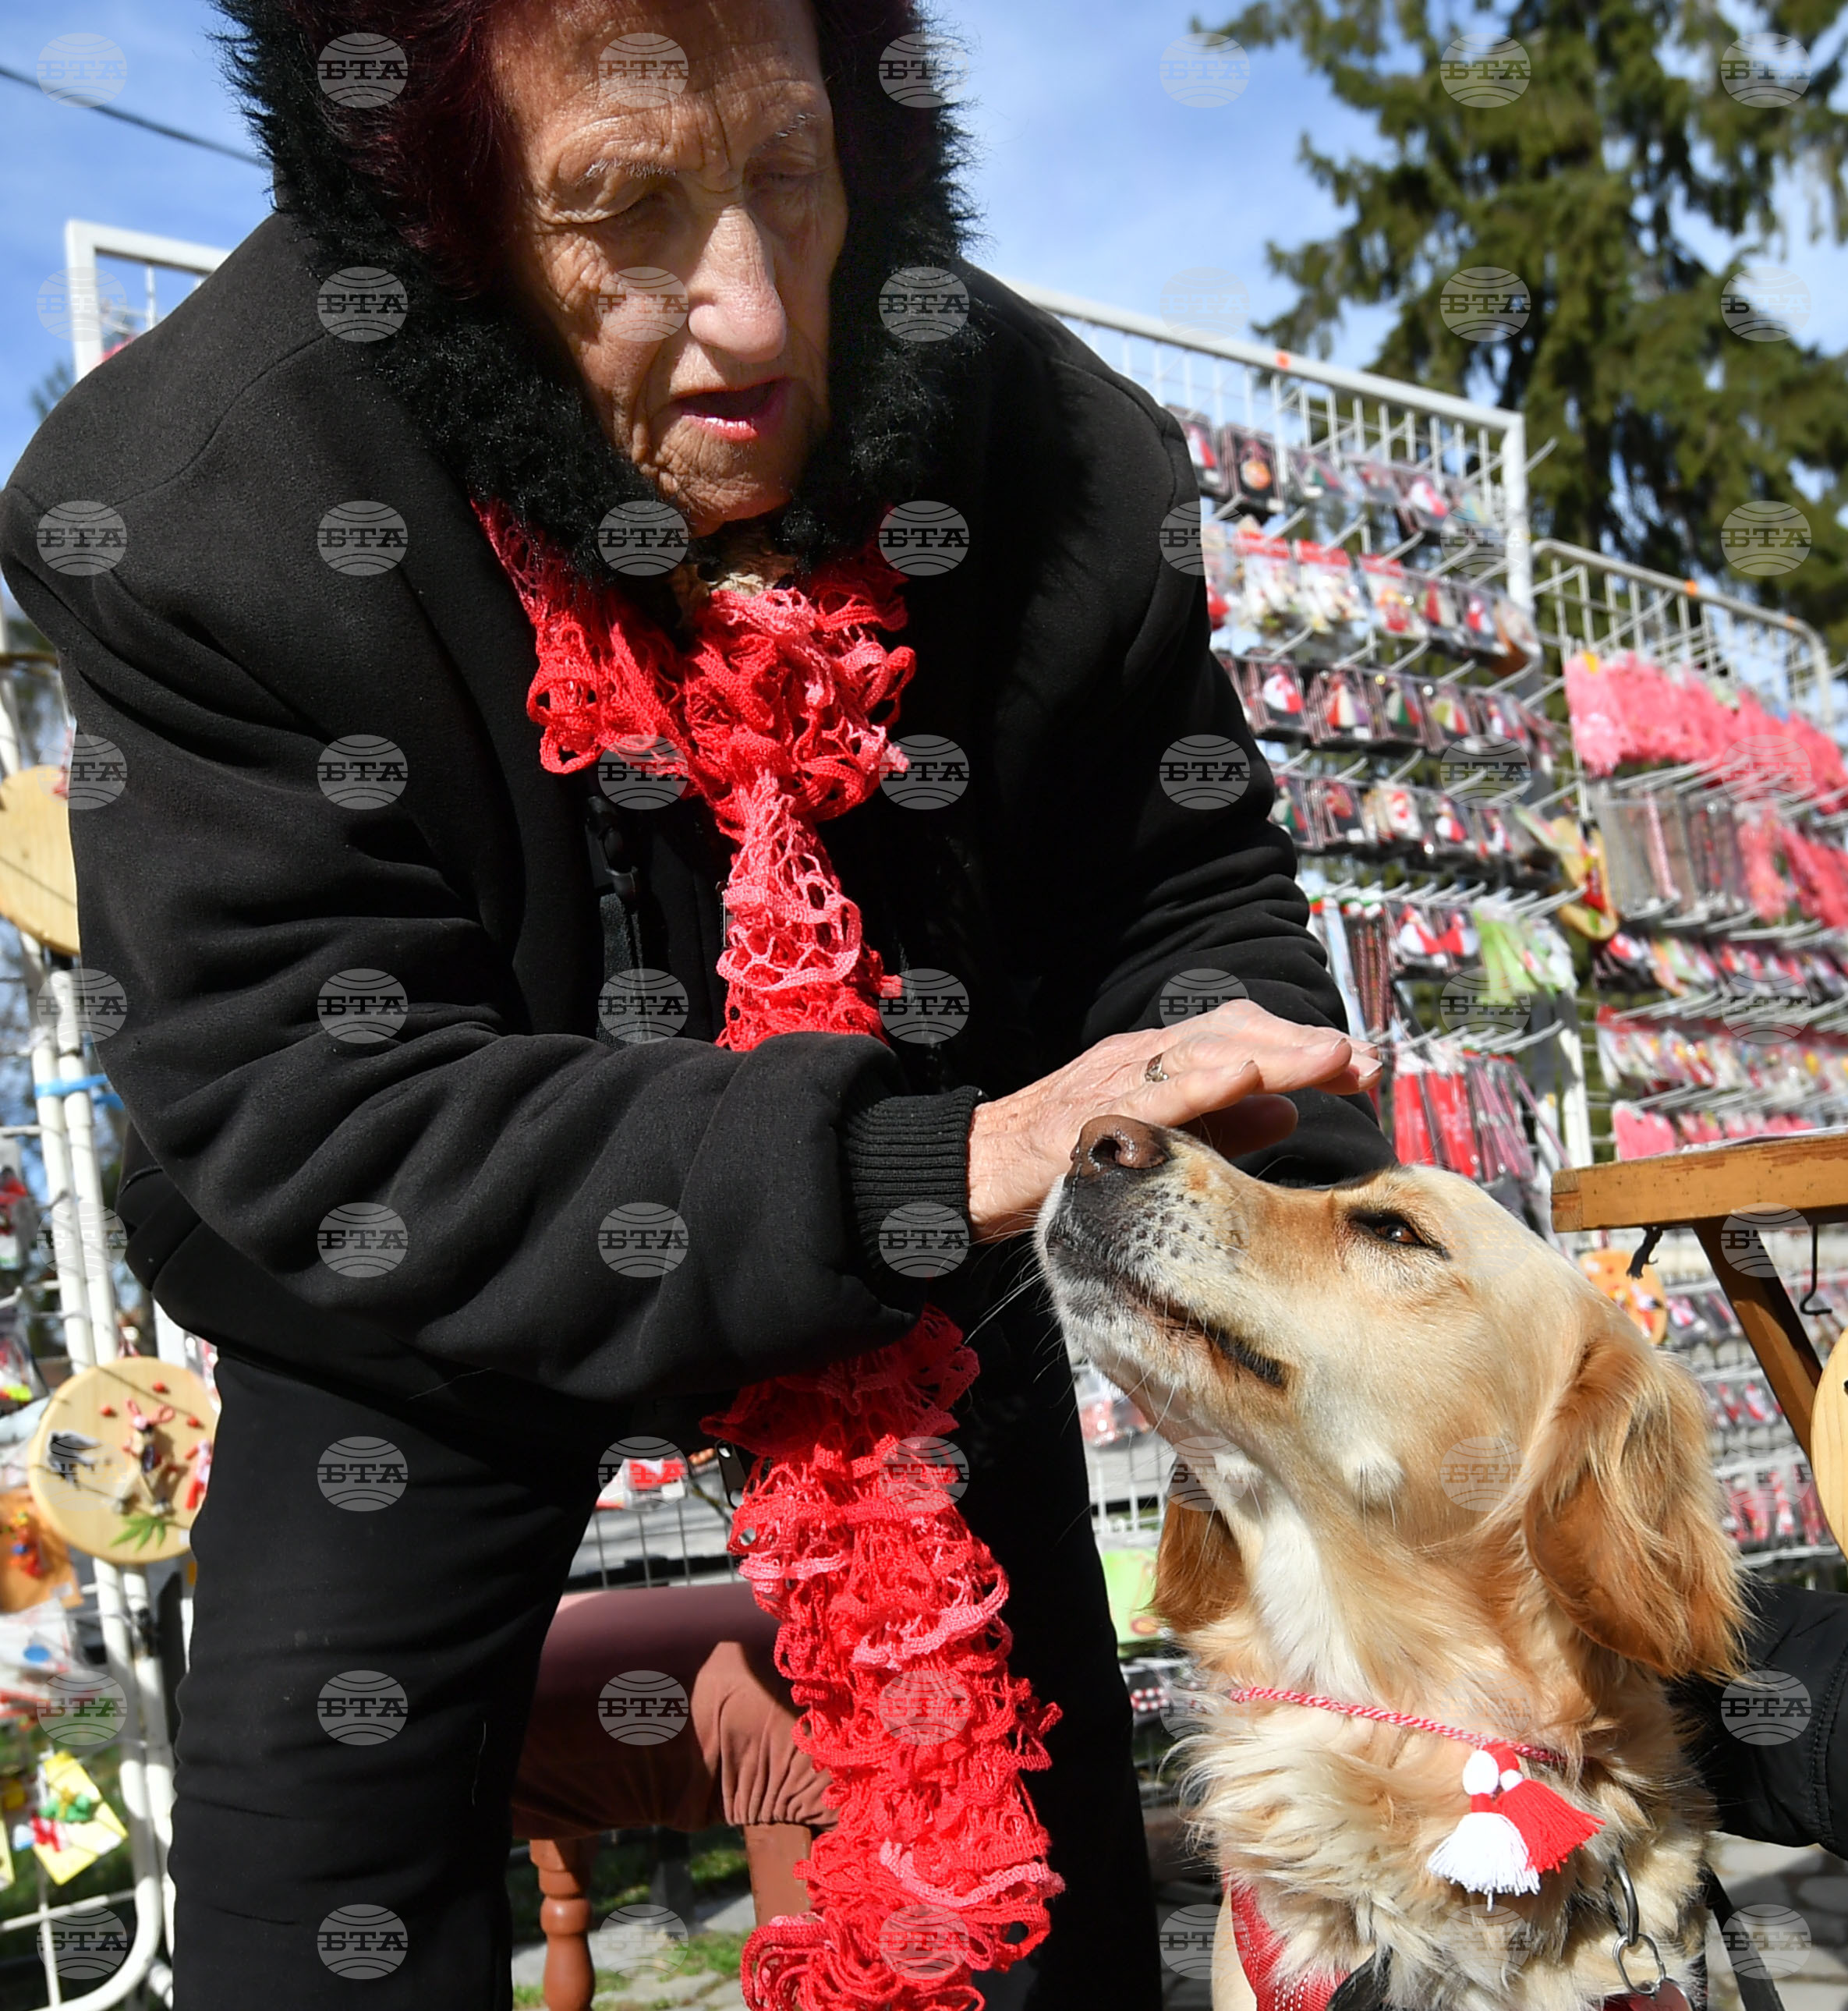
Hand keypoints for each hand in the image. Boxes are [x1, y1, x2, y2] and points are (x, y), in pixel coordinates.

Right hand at [966, 1000, 1379, 1241]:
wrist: (973, 1171)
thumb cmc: (1061, 1160)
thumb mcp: (1158, 1140)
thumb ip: (1222, 1125)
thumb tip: (1290, 1110)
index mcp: (1157, 1063)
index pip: (1242, 1037)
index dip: (1303, 1047)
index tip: (1362, 1067)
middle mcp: (1140, 1059)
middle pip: (1233, 1031)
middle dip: (1304, 1047)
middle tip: (1367, 1064)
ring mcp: (1115, 1081)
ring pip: (1203, 1050)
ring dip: (1274, 1052)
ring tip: (1331, 1058)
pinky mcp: (1092, 1115)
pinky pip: (1156, 1093)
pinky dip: (1205, 1080)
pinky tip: (1249, 1076)